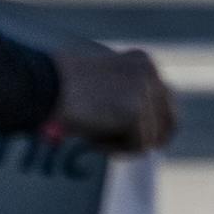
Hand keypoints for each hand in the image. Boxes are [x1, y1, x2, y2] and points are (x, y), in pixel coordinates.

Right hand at [51, 46, 178, 153]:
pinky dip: (115, 151)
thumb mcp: (102, 89)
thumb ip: (126, 101)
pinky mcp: (137, 111)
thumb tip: (149, 134)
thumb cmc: (60, 91)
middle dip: (150, 139)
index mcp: (143, 62)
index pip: (166, 100)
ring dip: (123, 145)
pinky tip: (92, 141)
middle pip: (170, 120)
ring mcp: (146, 91)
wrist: (42, 87)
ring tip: (93, 139)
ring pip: (151, 137)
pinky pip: (138, 146)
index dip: (155, 125)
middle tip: (126, 151)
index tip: (143, 141)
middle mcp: (150, 72)